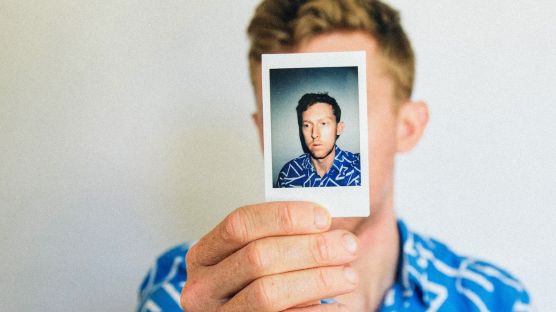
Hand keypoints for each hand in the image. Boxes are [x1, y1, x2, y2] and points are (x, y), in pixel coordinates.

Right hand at [180, 201, 358, 310]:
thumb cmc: (261, 280)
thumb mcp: (256, 253)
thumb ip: (280, 232)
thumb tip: (323, 212)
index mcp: (204, 255)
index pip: (240, 224)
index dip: (283, 217)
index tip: (322, 217)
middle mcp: (203, 288)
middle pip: (258, 257)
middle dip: (310, 248)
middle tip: (347, 246)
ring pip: (269, 293)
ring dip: (317, 280)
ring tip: (348, 274)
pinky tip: (337, 305)